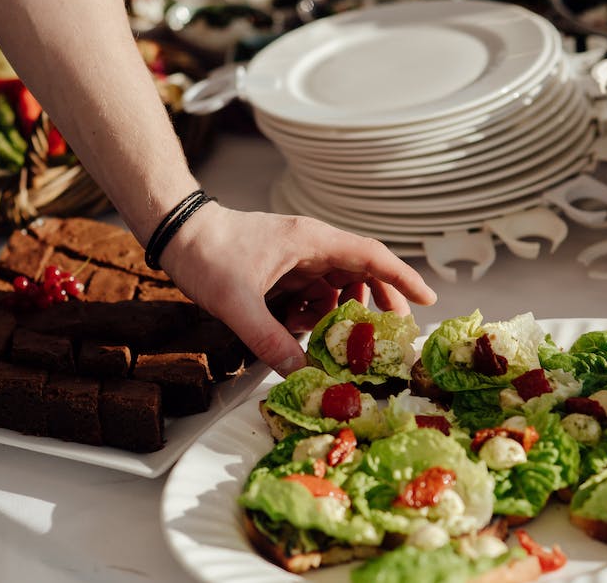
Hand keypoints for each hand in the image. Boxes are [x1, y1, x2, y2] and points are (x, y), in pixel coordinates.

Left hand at [159, 203, 436, 375]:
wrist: (177, 232)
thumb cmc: (208, 255)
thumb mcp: (237, 303)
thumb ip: (269, 341)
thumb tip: (301, 374)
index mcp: (311, 242)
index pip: (371, 255)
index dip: (403, 277)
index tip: (429, 299)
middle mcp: (311, 245)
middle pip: (361, 271)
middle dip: (377, 301)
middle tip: (390, 335)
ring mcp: (298, 255)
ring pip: (336, 284)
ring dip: (339, 311)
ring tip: (334, 339)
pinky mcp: (283, 267)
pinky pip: (313, 290)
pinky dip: (313, 311)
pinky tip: (297, 328)